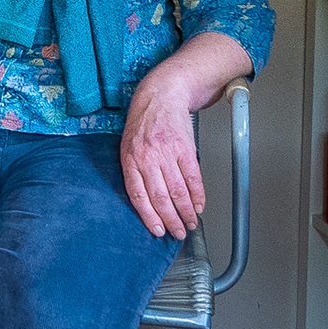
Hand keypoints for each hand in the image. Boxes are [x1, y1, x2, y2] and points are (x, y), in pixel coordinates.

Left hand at [120, 69, 204, 238]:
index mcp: (129, 158)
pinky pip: (193, 177)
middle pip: (160, 197)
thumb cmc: (143, 122)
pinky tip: (199, 205)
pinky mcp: (185, 148)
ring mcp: (167, 152)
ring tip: (190, 223)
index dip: (148, 216)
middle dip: (171, 220)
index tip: (157, 231)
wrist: (161, 95)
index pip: (137, 194)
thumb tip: (145, 201)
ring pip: (178, 191)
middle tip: (179, 233)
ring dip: (186, 211)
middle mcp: (147, 157)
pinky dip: (198, 195)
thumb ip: (135, 170)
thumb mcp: (128, 144)